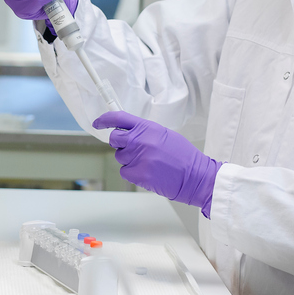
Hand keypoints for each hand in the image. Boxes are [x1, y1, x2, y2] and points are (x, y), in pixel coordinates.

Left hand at [93, 112, 222, 217]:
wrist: (195, 176)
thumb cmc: (183, 157)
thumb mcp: (165, 135)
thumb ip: (145, 132)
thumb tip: (129, 133)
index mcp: (148, 128)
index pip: (119, 118)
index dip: (105, 120)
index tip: (98, 122)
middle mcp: (141, 140)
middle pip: (114, 139)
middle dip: (119, 144)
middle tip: (131, 149)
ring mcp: (138, 157)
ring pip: (119, 157)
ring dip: (129, 160)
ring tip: (148, 163)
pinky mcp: (138, 173)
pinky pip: (124, 171)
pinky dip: (132, 173)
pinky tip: (147, 172)